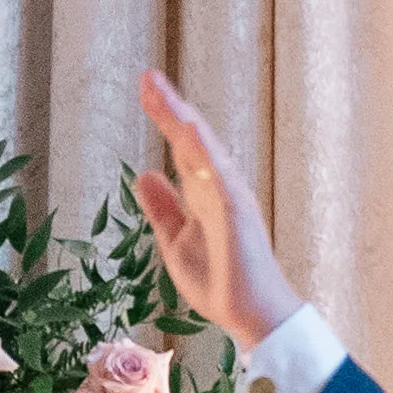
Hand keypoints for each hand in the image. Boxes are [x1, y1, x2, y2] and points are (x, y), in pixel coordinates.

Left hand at [131, 73, 300, 354]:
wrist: (249, 315)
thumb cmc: (220, 279)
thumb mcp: (175, 240)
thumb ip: (162, 207)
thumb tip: (142, 173)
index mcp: (205, 192)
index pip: (181, 147)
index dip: (164, 118)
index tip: (144, 89)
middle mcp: (220, 187)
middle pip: (192, 140)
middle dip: (170, 108)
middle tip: (147, 76)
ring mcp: (230, 198)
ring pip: (206, 151)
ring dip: (184, 121)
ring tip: (162, 94)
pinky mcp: (237, 215)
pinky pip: (221, 179)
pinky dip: (206, 155)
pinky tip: (189, 132)